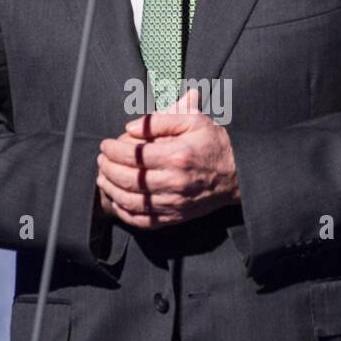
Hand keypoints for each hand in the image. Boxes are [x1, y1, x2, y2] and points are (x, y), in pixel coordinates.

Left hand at [97, 88, 240, 229]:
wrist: (239, 173)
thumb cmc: (214, 143)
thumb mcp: (193, 119)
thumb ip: (160, 120)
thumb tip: (131, 128)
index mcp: (177, 155)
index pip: (133, 155)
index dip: (113, 150)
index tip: (105, 144)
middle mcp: (174, 182)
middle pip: (128, 179)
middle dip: (108, 169)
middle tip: (101, 160)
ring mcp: (174, 203)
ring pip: (131, 201)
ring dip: (111, 190)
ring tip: (103, 178)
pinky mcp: (176, 217)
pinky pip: (143, 221)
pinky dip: (125, 213)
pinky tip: (116, 201)